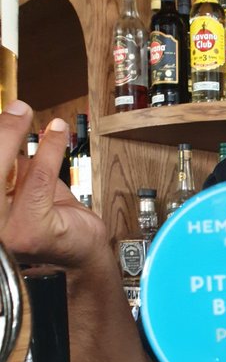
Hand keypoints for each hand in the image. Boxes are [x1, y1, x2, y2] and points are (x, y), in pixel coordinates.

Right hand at [0, 101, 107, 267]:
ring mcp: (2, 232)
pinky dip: (49, 150)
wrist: (81, 252)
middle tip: (15, 108)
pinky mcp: (29, 229)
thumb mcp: (22, 185)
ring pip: (1, 170)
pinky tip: (57, 132)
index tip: (4, 113)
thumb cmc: (51, 219)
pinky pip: (38, 179)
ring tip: (27, 113)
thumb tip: (7, 125)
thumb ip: (10, 164)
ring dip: (14, 135)